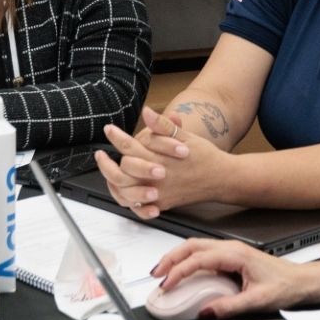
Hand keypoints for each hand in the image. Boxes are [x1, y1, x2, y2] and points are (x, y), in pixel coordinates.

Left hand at [95, 106, 226, 217]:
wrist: (220, 179)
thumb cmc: (204, 155)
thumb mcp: (185, 136)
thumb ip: (163, 126)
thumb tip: (147, 112)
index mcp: (160, 158)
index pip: (130, 147)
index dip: (117, 137)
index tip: (109, 130)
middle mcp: (157, 178)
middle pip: (122, 173)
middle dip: (106, 163)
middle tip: (99, 155)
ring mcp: (158, 194)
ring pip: (126, 192)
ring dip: (112, 182)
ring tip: (106, 173)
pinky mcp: (162, 204)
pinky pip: (137, 207)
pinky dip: (127, 200)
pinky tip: (120, 190)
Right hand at [150, 238, 319, 318]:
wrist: (302, 281)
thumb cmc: (286, 285)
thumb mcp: (258, 301)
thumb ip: (230, 306)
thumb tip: (206, 311)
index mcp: (236, 254)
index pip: (198, 259)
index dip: (179, 272)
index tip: (167, 285)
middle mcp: (231, 248)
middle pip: (191, 246)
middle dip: (170, 258)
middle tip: (156, 275)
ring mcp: (230, 251)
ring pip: (195, 247)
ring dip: (176, 257)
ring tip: (163, 273)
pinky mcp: (230, 257)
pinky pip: (203, 254)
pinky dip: (187, 261)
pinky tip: (182, 272)